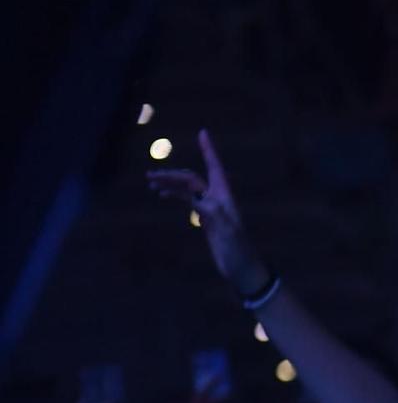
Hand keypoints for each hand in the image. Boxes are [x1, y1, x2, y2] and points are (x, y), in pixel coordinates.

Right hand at [147, 129, 271, 296]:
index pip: (215, 168)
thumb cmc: (238, 252)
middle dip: (172, 175)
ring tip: (151, 183)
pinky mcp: (208, 219)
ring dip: (171, 183)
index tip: (203, 132)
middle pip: (193, 178)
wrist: (242, 270)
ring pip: (189, 188)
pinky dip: (176, 194)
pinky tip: (163, 195)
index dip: (209, 150)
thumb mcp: (227, 233)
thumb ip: (215, 214)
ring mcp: (213, 208)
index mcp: (225, 198)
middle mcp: (219, 199)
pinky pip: (189, 200)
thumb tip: (198, 199)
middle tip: (150, 177)